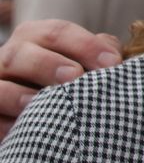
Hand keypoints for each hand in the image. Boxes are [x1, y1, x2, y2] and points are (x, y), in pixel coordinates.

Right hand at [0, 20, 121, 138]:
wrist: (27, 111)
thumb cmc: (64, 84)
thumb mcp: (78, 64)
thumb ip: (96, 54)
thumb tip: (114, 53)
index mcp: (35, 37)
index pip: (57, 32)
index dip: (86, 44)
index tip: (113, 62)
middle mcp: (10, 56)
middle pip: (22, 53)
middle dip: (49, 63)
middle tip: (76, 77)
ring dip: (20, 95)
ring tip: (43, 103)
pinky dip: (4, 124)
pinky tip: (22, 130)